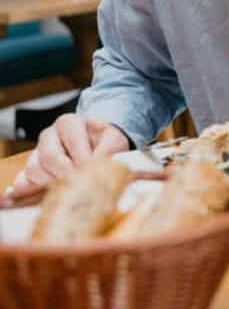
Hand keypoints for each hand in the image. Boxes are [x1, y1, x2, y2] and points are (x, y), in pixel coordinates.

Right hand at [11, 114, 128, 190]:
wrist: (99, 145)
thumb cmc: (105, 142)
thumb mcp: (115, 140)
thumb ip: (108, 151)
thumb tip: (96, 169)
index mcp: (69, 123)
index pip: (72, 143)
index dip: (82, 161)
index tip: (92, 173)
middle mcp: (49, 136)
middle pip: (49, 157)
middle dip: (66, 174)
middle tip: (80, 184)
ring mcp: (37, 152)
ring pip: (34, 170)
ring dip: (51, 183)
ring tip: (70, 187)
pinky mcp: (31, 170)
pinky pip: (23, 181)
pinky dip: (32, 191)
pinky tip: (47, 196)